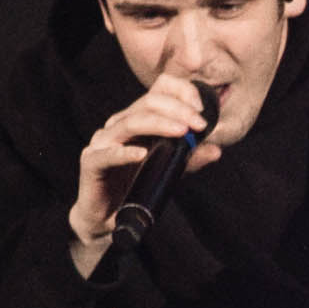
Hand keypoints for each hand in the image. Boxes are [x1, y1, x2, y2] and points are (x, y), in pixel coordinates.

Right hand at [70, 75, 222, 266]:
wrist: (109, 218)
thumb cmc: (137, 186)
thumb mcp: (170, 169)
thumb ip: (190, 158)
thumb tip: (216, 150)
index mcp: (138, 118)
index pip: (158, 90)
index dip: (181, 92)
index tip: (201, 110)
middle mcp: (120, 124)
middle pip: (148, 102)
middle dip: (178, 109)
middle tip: (199, 124)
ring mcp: (103, 141)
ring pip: (131, 122)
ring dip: (160, 124)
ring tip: (182, 132)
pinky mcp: (91, 162)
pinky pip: (107, 154)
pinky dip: (125, 153)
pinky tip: (142, 154)